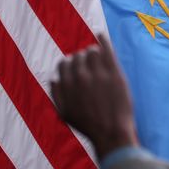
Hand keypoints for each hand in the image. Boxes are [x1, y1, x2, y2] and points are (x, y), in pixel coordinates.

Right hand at [50, 35, 137, 158]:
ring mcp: (98, 74)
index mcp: (66, 85)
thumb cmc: (88, 126)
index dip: (71, 65)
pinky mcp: (114, 74)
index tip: (78, 68)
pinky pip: (107, 50)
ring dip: (93, 52)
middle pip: (79, 56)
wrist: (111, 133)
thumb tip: (54, 78)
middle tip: (91, 64)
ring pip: (92, 51)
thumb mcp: (64, 113)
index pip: (65, 64)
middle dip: (83, 59)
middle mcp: (80, 77)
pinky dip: (103, 40)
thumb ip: (56, 95)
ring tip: (97, 56)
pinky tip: (100, 35)